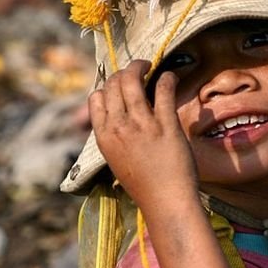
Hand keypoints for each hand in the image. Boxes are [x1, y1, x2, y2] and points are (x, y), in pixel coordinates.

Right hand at [89, 60, 198, 207]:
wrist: (166, 203)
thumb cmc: (144, 185)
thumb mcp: (117, 160)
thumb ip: (114, 137)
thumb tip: (116, 118)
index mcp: (104, 137)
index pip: (96, 98)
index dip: (107, 87)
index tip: (119, 87)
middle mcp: (119, 127)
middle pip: (113, 84)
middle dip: (123, 72)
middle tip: (137, 70)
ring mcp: (142, 125)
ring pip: (132, 80)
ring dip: (141, 66)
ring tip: (149, 65)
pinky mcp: (166, 125)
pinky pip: (163, 90)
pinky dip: (167, 78)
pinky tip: (171, 77)